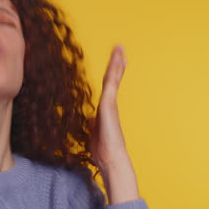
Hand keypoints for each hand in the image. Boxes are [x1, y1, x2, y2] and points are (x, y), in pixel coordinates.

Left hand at [88, 44, 127, 169]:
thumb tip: (89, 119)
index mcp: (104, 110)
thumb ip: (92, 124)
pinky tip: (116, 60)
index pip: (108, 88)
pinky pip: (110, 84)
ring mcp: (110, 104)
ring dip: (115, 63)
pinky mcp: (108, 105)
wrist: (111, 159)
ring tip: (119, 49)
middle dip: (116, 65)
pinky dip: (113, 71)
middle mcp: (109, 104)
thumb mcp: (93, 134)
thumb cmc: (102, 151)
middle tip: (120, 50)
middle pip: (112, 80)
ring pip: (112, 79)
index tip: (116, 63)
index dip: (112, 75)